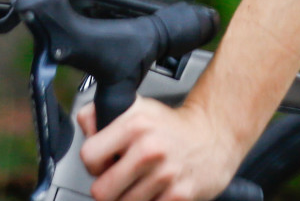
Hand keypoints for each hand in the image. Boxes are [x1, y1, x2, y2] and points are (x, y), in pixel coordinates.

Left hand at [78, 97, 243, 200]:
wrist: (215, 135)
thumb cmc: (172, 126)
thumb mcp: (139, 108)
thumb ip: (104, 114)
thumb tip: (85, 124)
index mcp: (135, 124)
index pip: (89, 156)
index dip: (94, 164)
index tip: (104, 163)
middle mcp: (149, 149)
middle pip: (101, 191)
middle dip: (108, 188)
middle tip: (120, 179)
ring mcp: (165, 174)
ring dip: (128, 198)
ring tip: (140, 184)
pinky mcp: (179, 196)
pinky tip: (154, 191)